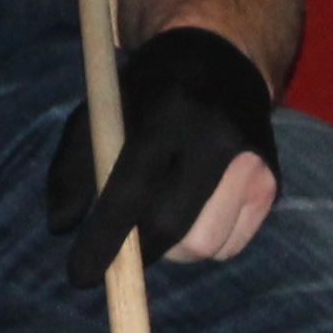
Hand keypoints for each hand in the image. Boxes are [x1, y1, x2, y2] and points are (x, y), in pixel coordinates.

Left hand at [46, 24, 278, 282]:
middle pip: (173, 228)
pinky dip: (204, 243)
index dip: (104, 239)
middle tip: (119, 255)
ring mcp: (252, 162)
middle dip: (138, 255)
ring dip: (173, 250)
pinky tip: (195, 211)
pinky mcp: (272, 182)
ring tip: (160, 219)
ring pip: (205, 245)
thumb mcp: (102, 111)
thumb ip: (73, 167)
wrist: (223, 56)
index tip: (80, 276)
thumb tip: (59, 227)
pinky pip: (231, 245)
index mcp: (167, 113)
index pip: (133, 191)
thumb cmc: (148, 91)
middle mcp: (216, 137)